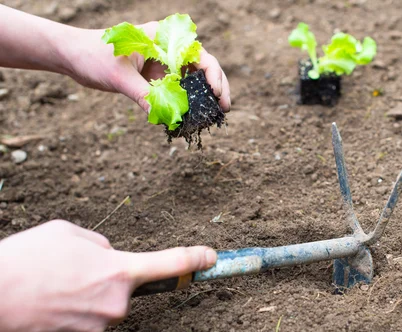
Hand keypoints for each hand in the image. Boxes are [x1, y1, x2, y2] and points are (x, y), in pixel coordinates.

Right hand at [0, 220, 216, 331]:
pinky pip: (81, 322)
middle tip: (71, 270)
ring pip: (100, 306)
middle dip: (105, 278)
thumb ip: (101, 245)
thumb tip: (110, 255)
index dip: (194, 260)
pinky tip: (45, 302)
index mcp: (120, 271)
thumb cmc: (27, 258)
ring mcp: (95, 327)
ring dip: (83, 296)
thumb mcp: (69, 233)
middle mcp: (115, 304)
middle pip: (122, 289)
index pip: (170, 264)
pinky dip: (68, 312)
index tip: (211, 258)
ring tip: (50, 284)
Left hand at [62, 22, 230, 111]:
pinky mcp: (156, 77)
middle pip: (203, 67)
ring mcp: (163, 63)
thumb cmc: (92, 55)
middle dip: (217, 87)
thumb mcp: (118, 76)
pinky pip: (177, 90)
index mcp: (162, 37)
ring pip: (193, 80)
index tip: (216, 93)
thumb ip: (142, 95)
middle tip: (225, 109)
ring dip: (204, 98)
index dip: (213, 73)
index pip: (198, 53)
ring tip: (213, 116)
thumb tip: (164, 118)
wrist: (71, 57)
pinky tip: (190, 118)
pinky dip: (185, 103)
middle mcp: (168, 49)